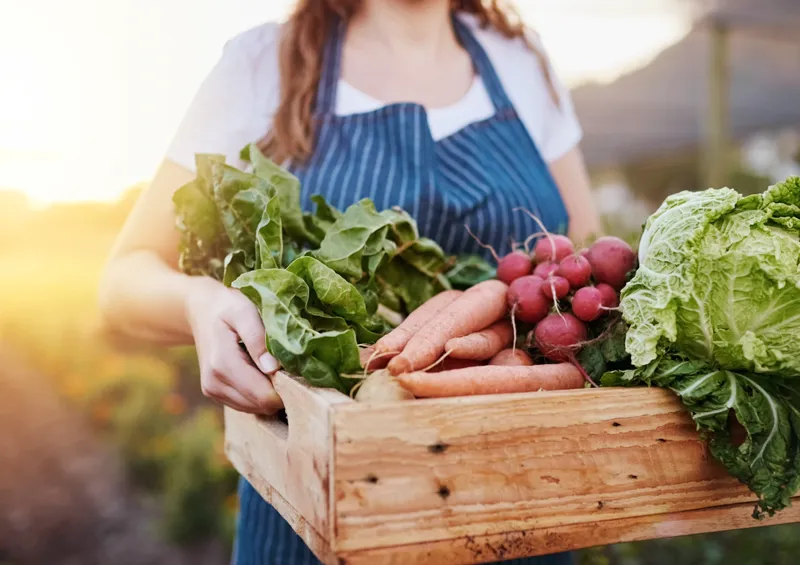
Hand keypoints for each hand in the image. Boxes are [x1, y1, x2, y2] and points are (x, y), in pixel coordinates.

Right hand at [184, 277, 283, 414]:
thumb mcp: (244, 312)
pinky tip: (261, 372)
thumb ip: (258, 339)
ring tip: (274, 366)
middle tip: (290, 367)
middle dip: (280, 391)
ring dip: (269, 393)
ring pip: (255, 409)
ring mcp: (213, 391)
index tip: (297, 370)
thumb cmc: (227, 307)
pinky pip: (246, 405)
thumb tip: (273, 368)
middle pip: (261, 405)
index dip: (286, 388)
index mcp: (223, 364)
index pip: (263, 396)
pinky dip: (258, 393)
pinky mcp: (215, 394)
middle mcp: (214, 383)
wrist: (201, 310)